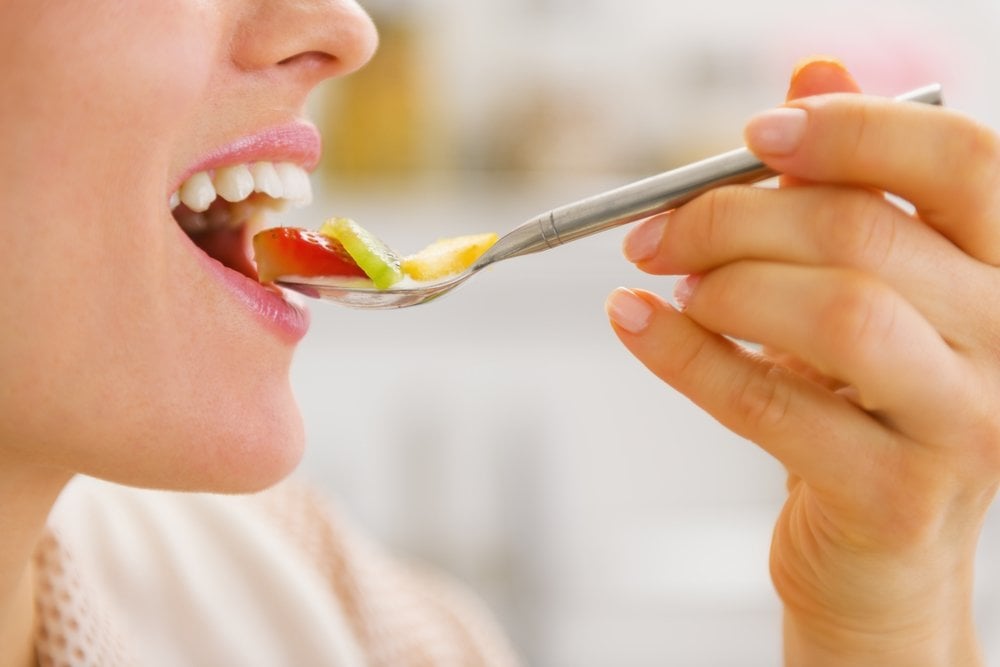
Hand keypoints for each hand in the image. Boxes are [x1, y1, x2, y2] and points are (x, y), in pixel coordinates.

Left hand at [607, 59, 999, 665]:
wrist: (883, 558)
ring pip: (832, 312)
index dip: (852, 128)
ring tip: (670, 284)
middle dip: (734, 217)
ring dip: (723, 283)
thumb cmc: (871, 408)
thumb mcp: (875, 288)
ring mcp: (966, 426)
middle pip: (863, 234)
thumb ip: (854, 182)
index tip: (756, 134)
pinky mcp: (894, 496)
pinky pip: (768, 401)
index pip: (960, 160)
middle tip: (657, 230)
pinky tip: (634, 322)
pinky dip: (683, 352)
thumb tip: (813, 68)